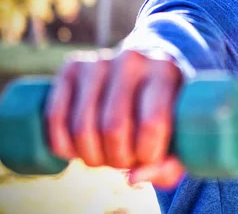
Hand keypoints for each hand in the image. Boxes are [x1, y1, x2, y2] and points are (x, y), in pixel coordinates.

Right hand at [45, 49, 184, 188]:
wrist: (146, 66)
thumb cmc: (168, 107)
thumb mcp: (182, 131)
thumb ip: (170, 163)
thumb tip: (132, 178)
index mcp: (166, 71)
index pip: (152, 123)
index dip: (147, 154)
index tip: (148, 159)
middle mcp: (132, 60)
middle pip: (114, 128)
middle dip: (118, 159)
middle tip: (125, 162)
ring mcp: (98, 61)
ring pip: (83, 126)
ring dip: (91, 156)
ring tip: (104, 157)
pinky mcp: (71, 66)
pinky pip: (55, 116)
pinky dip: (62, 144)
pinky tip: (75, 151)